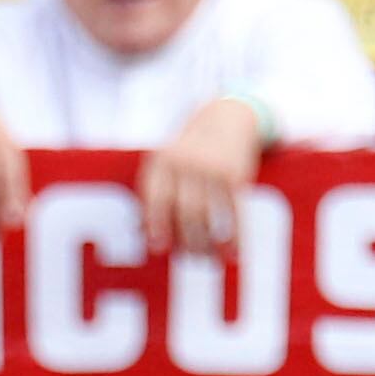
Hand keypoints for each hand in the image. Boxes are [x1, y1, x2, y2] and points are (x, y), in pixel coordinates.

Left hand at [135, 93, 263, 256]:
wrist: (226, 116)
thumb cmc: (187, 150)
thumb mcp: (165, 161)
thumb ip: (155, 191)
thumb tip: (139, 233)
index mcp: (162, 162)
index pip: (156, 198)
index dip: (156, 225)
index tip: (160, 249)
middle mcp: (187, 164)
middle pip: (184, 211)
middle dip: (187, 241)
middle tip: (192, 259)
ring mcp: (212, 168)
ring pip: (208, 215)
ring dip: (209, 243)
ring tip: (210, 260)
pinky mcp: (235, 173)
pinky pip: (234, 211)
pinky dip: (235, 235)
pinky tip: (234, 253)